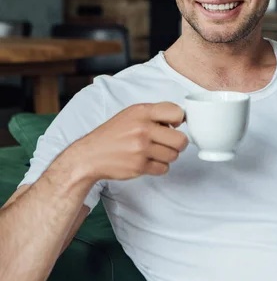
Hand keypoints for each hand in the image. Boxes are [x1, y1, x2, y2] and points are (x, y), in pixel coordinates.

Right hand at [68, 102, 187, 181]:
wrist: (91, 154)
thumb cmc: (113, 134)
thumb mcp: (132, 114)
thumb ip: (154, 114)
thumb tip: (180, 119)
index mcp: (142, 111)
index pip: (176, 112)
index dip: (179, 120)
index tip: (174, 125)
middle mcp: (143, 128)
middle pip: (181, 140)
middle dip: (178, 143)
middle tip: (170, 143)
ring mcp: (141, 148)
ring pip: (174, 155)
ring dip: (167, 156)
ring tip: (155, 152)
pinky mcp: (139, 166)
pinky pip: (164, 168)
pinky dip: (159, 167)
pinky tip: (148, 161)